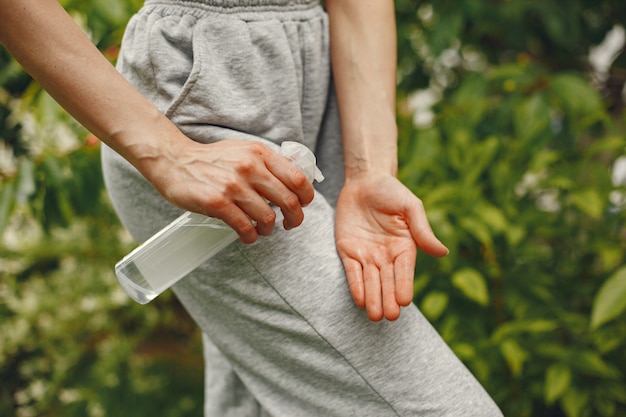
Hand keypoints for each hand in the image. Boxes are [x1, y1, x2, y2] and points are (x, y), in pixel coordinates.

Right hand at [149, 138, 314, 242]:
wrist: (175, 160)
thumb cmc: (212, 159)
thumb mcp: (244, 151)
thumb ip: (267, 163)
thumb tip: (294, 181)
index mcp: (260, 153)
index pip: (298, 178)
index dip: (306, 197)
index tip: (302, 205)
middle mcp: (250, 167)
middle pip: (289, 201)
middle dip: (294, 219)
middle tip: (289, 224)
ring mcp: (234, 185)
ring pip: (268, 217)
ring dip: (269, 229)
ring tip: (262, 229)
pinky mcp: (218, 203)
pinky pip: (245, 227)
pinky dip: (251, 237)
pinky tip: (248, 236)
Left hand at [335, 174, 447, 320]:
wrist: (364, 181)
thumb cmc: (391, 191)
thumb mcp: (410, 207)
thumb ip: (422, 230)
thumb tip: (443, 253)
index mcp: (405, 247)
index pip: (405, 271)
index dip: (404, 285)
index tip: (405, 301)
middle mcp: (387, 256)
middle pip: (388, 281)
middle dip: (388, 299)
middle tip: (389, 316)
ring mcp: (367, 255)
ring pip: (371, 281)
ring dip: (373, 298)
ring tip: (375, 316)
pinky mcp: (349, 251)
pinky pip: (352, 272)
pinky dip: (356, 286)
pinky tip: (360, 300)